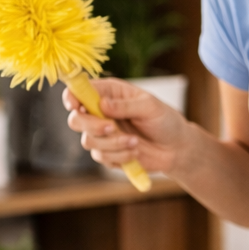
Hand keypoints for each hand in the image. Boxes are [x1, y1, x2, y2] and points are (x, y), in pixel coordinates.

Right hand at [63, 77, 190, 174]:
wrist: (176, 147)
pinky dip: (119, 156)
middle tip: (112, 128)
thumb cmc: (165, 120)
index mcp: (109, 93)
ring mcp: (102, 134)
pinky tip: (135, 153)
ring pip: (88, 141)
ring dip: (113, 143)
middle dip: (92, 126)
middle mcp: (101, 113)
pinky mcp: (106, 153)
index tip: (75, 106)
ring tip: (135, 142)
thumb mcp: (150, 107)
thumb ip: (125, 105)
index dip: (72, 97)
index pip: (80, 92)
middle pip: (76, 119)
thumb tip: (102, 104)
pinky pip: (101, 157)